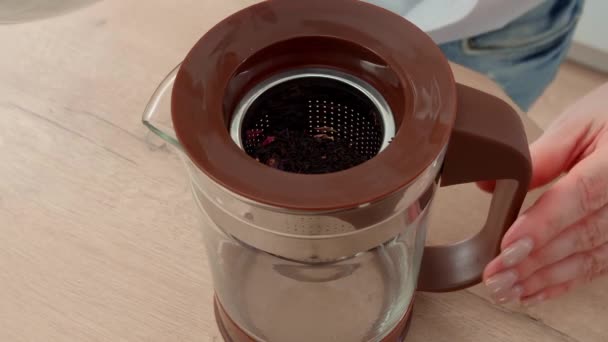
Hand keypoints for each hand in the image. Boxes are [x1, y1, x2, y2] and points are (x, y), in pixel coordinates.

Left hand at [482, 82, 607, 305]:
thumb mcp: (579, 125)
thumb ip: (539, 157)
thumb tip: (491, 182)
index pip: (579, 197)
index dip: (542, 225)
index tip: (508, 244)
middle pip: (580, 236)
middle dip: (533, 261)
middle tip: (495, 276)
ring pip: (588, 258)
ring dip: (543, 279)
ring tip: (505, 290)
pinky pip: (596, 266)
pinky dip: (562, 283)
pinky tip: (532, 293)